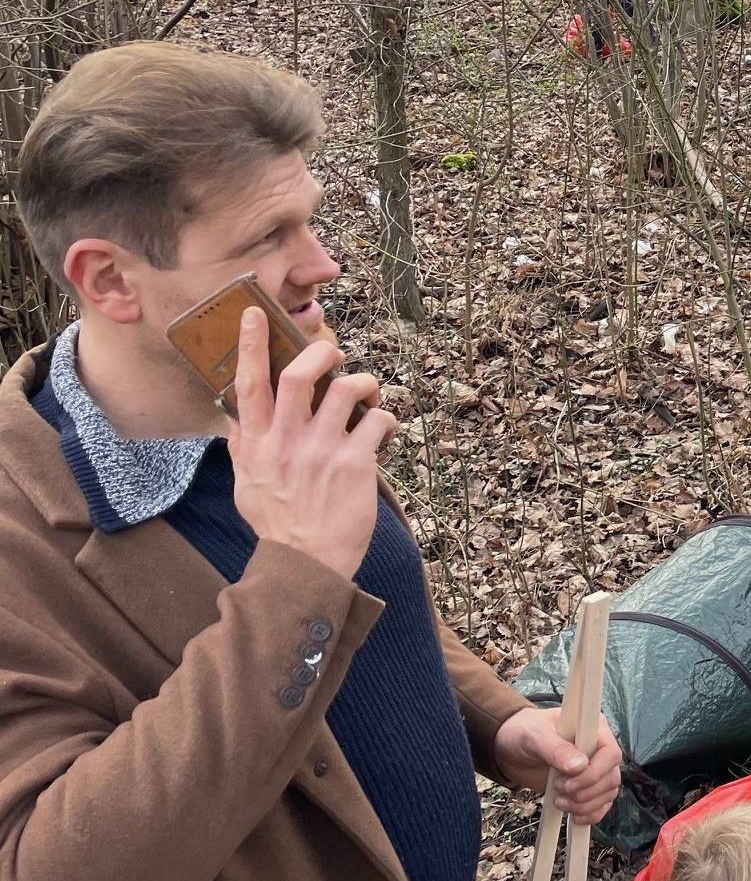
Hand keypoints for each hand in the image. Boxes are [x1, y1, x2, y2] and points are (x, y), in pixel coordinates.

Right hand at [226, 307, 395, 578]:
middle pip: (301, 376)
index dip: (251, 346)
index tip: (255, 316)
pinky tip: (384, 430)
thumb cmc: (277, 523)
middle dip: (322, 353)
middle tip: (333, 353)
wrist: (305, 563)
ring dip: (365, 384)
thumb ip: (243, 445)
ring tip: (368, 395)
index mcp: (257, 444)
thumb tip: (234, 411)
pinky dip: (387, 418)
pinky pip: (379, 421)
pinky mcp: (356, 465)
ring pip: (349, 391)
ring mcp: (322, 452)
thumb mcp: (246, 483)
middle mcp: (287, 442)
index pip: (249, 384)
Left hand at [494, 708, 623, 823]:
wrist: (511, 749)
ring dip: (585, 805)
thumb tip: (579, 766)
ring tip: (559, 802)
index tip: (568, 783)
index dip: (595, 773)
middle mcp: (599, 749)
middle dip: (585, 792)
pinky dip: (590, 814)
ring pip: (608, 793)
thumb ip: (555, 749)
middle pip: (611, 777)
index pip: (611, 753)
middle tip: (558, 791)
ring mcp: (595, 769)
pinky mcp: (588, 787)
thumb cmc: (522, 732)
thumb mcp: (534, 736)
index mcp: (593, 729)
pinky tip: (573, 816)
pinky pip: (601, 805)